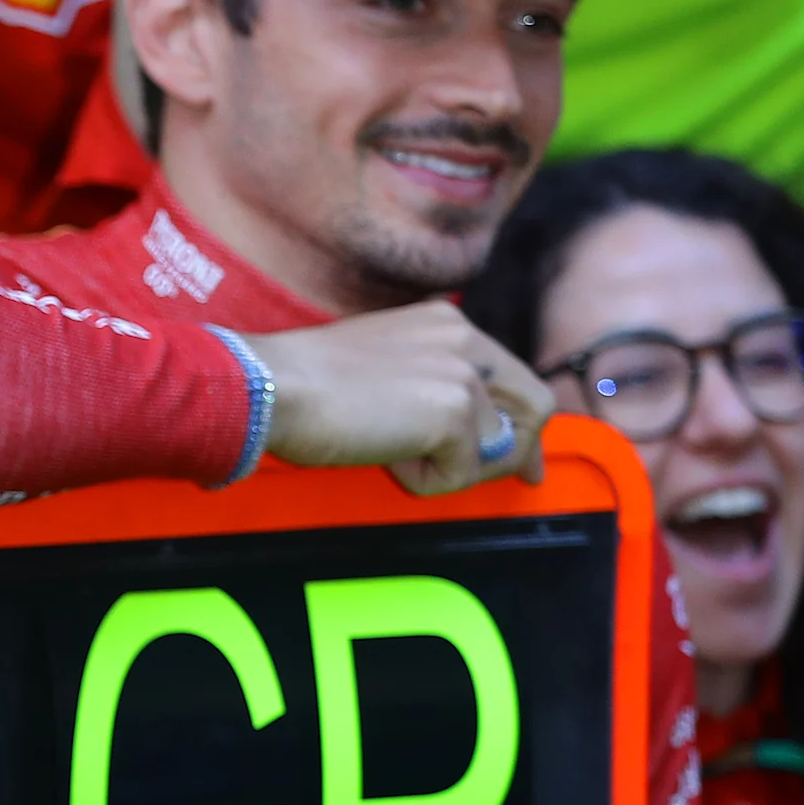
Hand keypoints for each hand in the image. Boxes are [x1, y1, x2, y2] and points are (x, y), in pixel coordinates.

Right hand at [249, 302, 551, 495]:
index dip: (520, 420)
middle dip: (520, 449)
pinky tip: (384, 457)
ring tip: (394, 456)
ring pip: (495, 448)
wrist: (271, 386)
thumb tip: (461, 430)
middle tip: (516, 479)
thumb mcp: (381, 369)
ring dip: (450, 467)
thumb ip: (425, 385)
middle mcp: (464, 339)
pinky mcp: (455, 412)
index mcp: (444, 324)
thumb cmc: (301, 384)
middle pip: (532, 406)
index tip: (519, 453)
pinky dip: (424, 480)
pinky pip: (461, 473)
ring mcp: (463, 374)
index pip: (511, 375)